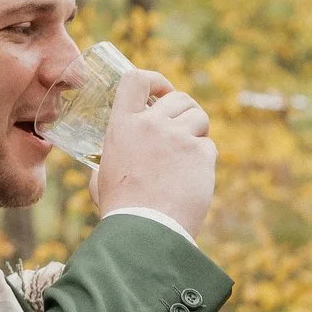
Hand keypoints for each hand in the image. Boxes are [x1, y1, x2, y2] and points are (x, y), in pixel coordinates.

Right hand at [95, 68, 216, 237]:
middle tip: (183, 130)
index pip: (135, 79)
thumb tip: (106, 161)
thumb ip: (109, 159)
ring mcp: (177, 137)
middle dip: (185, 110)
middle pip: (178, 97)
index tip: (162, 91)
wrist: (145, 231)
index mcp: (121, 126)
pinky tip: (192, 178)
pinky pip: (209, 146)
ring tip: (188, 155)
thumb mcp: (101, 177)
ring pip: (199, 117)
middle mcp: (150, 124)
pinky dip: (205, 160)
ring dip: (198, 132)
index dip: (154, 80)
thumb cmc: (121, 210)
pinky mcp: (200, 153)